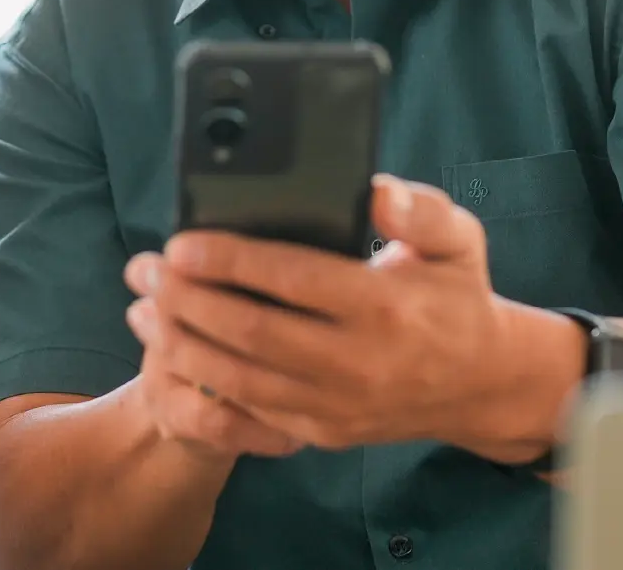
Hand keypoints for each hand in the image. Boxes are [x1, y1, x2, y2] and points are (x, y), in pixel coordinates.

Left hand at [127, 175, 564, 459]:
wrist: (480, 382)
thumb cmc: (456, 296)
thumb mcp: (457, 241)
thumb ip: (420, 211)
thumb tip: (374, 192)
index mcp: (386, 306)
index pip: (292, 279)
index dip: (231, 260)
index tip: (182, 243)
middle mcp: (359, 362)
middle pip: (253, 332)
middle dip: (188, 301)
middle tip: (146, 271)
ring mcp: (339, 404)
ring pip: (242, 378)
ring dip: (183, 344)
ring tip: (142, 310)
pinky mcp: (323, 431)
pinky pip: (252, 411)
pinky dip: (206, 382)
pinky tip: (174, 352)